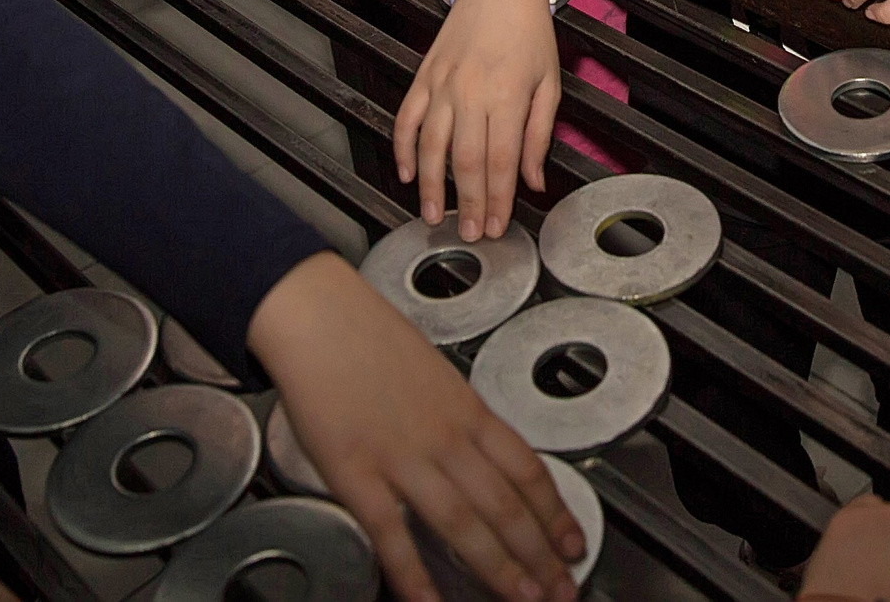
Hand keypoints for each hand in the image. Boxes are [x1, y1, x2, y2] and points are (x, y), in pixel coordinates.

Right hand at [253, 256, 583, 601]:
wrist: (318, 315)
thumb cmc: (369, 336)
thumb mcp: (436, 372)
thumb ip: (460, 417)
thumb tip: (486, 454)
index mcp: (468, 409)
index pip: (528, 471)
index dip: (555, 514)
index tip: (572, 544)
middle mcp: (446, 437)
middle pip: (506, 506)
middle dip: (540, 556)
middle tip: (561, 591)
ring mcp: (403, 458)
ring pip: (463, 525)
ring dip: (498, 570)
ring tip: (522, 599)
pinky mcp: (357, 475)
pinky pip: (392, 535)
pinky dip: (413, 576)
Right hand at [393, 0, 561, 239]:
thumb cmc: (530, 33)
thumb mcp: (550, 83)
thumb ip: (539, 135)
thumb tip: (533, 182)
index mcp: (508, 96)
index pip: (501, 161)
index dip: (499, 200)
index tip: (498, 227)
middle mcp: (470, 93)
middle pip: (465, 161)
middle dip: (468, 204)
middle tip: (470, 235)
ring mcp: (442, 85)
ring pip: (431, 147)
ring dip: (432, 187)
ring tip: (435, 217)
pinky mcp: (422, 77)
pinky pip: (406, 119)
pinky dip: (403, 149)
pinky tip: (408, 174)